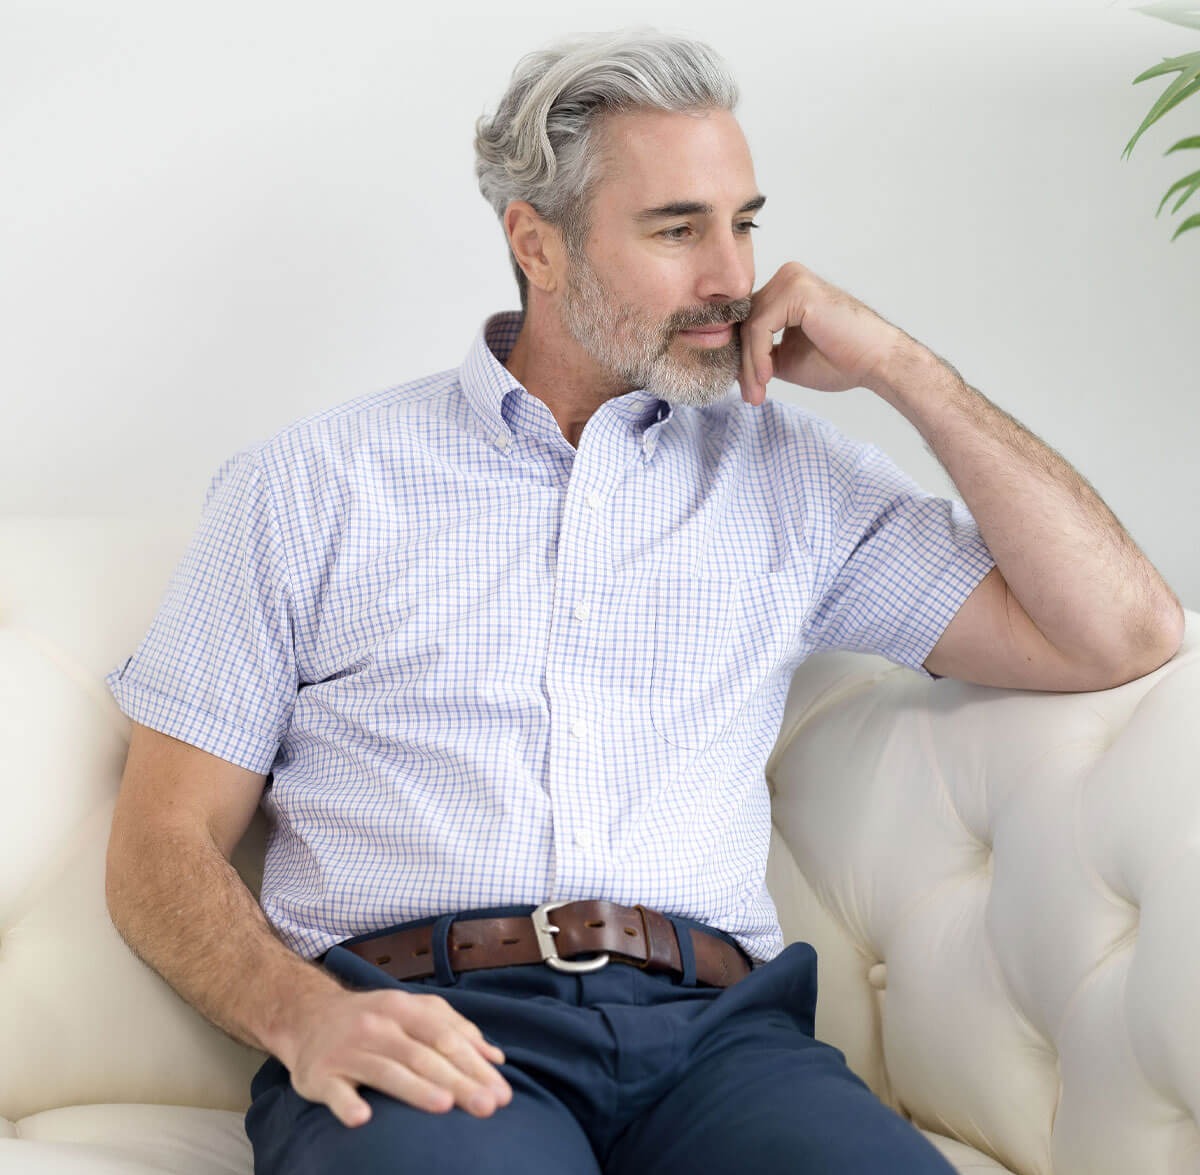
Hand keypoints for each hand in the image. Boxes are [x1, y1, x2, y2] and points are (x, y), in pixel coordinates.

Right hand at [278, 986, 512, 1127]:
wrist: (308, 1016)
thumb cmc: (375, 1020)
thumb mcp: (413, 1013)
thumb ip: (455, 1030)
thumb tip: (496, 1059)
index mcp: (403, 1009)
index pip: (445, 1037)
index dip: (475, 1064)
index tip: (502, 1093)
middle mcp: (377, 1026)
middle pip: (422, 1056)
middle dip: (457, 1081)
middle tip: (486, 1107)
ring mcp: (348, 1050)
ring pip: (386, 1071)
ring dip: (415, 1089)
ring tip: (444, 1106)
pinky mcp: (321, 1075)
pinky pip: (335, 1092)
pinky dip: (347, 1104)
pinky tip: (362, 1118)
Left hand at [737, 262, 906, 404]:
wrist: (876, 362)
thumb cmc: (840, 360)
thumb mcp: (786, 358)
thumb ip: (760, 353)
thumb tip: (731, 362)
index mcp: (786, 289)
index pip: (749, 321)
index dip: (744, 357)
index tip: (749, 390)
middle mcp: (787, 277)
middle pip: (745, 323)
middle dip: (744, 365)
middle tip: (752, 397)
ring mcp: (791, 280)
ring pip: (749, 327)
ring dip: (750, 366)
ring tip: (758, 393)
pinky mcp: (796, 290)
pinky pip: (760, 328)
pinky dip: (758, 357)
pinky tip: (767, 377)